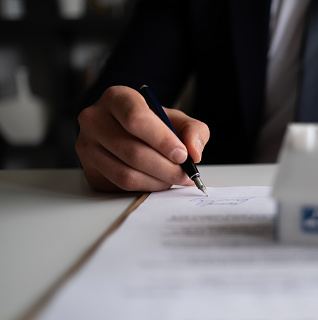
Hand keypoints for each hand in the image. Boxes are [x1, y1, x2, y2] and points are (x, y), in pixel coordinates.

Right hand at [76, 86, 209, 191]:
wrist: (128, 132)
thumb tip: (194, 152)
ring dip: (158, 181)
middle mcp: (95, 119)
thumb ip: (194, 131)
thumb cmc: (153, 124)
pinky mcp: (89, 169)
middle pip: (132, 151)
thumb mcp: (178, 119)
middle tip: (185, 174)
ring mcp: (87, 145)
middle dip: (166, 168)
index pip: (136, 119)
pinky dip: (146, 188)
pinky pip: (120, 185)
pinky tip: (159, 181)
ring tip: (175, 178)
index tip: (182, 154)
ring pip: (126, 173)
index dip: (162, 140)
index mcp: (116, 97)